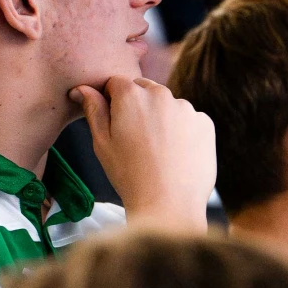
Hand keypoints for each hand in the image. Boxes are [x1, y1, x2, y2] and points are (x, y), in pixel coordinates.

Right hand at [70, 76, 215, 231]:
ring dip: (161, 117)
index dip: (112, 100)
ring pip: (168, 105)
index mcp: (131, 94)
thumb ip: (94, 110)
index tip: (114, 122)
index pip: (116, 82)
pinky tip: (176, 154)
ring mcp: (186, 108)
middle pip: (144, 89)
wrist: (168, 205)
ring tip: (157, 151)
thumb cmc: (129, 175)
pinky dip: (183, 131)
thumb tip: (82, 88)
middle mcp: (161, 93)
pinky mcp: (205, 123)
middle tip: (135, 139)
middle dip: (138, 105)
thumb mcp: (102, 143)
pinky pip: (189, 120)